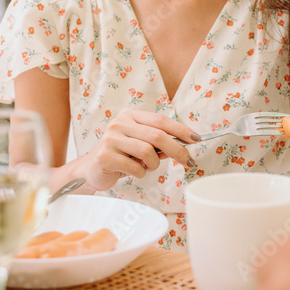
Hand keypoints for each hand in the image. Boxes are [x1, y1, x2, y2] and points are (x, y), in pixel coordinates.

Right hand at [73, 109, 198, 191]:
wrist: (92, 169)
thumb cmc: (121, 156)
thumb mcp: (141, 146)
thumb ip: (159, 144)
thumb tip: (184, 145)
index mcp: (130, 116)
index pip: (161, 120)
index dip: (181, 130)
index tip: (196, 139)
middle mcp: (119, 123)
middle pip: (157, 136)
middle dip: (177, 150)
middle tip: (188, 162)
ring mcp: (111, 138)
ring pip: (147, 152)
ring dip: (153, 165)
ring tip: (146, 167)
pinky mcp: (105, 155)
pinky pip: (135, 167)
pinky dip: (140, 173)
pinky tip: (133, 172)